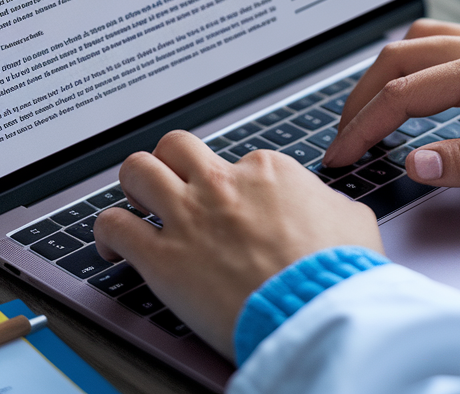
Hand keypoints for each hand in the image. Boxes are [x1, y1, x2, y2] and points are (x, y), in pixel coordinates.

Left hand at [94, 131, 382, 359]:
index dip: (232, 184)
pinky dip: (106, 233)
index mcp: (267, 170)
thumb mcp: (352, 219)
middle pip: (176, 148)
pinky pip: (113, 225)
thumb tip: (325, 204)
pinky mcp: (161, 257)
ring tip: (135, 204)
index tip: (231, 206)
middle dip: (171, 164)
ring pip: (137, 170)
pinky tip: (111, 248)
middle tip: (171, 186)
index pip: (236, 160)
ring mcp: (188, 216)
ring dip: (133, 186)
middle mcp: (222, 183)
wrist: (317, 310)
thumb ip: (327, 202)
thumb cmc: (339, 271)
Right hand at [323, 19, 459, 191]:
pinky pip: (444, 43)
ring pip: (418, 43)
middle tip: (340, 140)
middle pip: (399, 59)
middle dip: (360, 99)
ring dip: (383, 76)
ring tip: (365, 114)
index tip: (340, 158)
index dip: (363, 127)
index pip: (404, 95)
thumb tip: (414, 162)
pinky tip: (413, 89)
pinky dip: (412, 63)